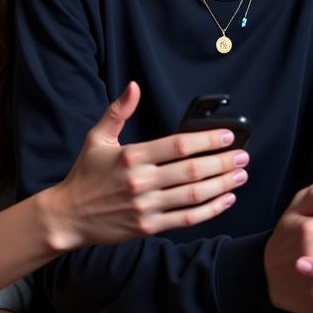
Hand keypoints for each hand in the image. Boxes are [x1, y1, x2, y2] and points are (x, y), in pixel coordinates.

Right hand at [42, 82, 248, 251]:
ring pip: (194, 196)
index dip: (207, 140)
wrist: (69, 215)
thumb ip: (119, 111)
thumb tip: (133, 86)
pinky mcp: (149, 227)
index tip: (228, 135)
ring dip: (222, 185)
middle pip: (192, 171)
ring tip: (240, 175)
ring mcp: (147, 207)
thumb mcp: (98, 137)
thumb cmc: (85, 174)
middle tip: (243, 156)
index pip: (178, 146)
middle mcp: (141, 182)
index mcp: (132, 156)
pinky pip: (186, 219)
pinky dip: (210, 210)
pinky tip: (225, 200)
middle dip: (222, 162)